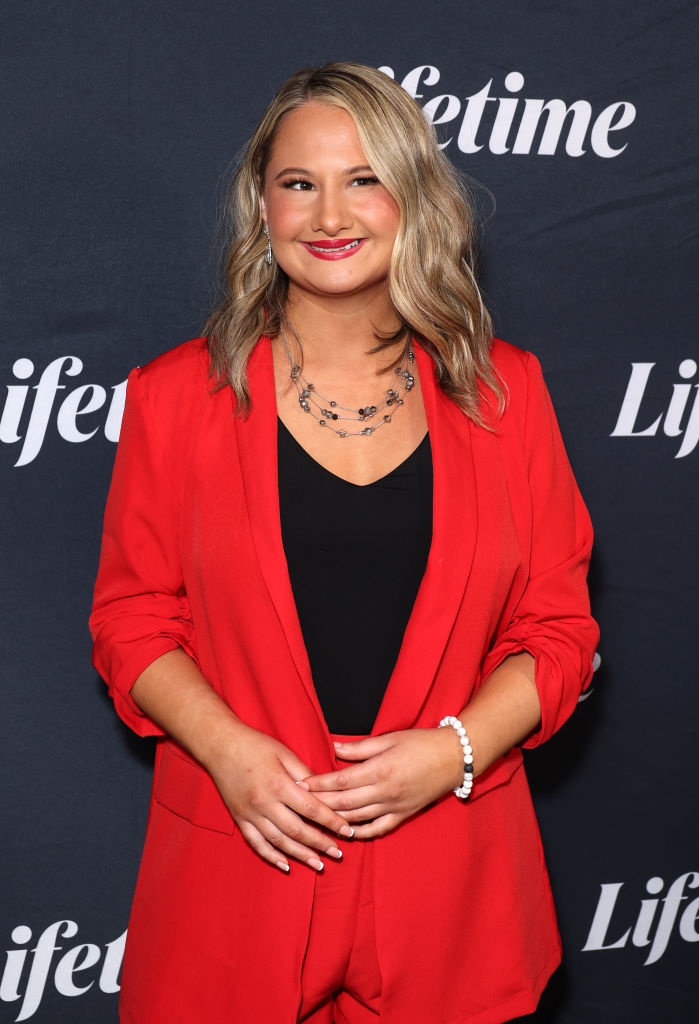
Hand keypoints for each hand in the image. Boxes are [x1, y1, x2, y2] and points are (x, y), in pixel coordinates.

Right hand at [206, 725, 354, 872]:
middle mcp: (265, 803)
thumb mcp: (284, 753)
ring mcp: (251, 814)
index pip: (312, 809)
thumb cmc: (255, 745)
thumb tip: (324, 791)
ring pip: (279, 841)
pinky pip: (257, 843)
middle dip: (320, 844)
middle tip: (338, 853)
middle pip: (298, 830)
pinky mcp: (240, 819)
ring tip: (318, 864)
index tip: (347, 832)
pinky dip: (271, 856)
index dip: (331, 822)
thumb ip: (305, 774)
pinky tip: (286, 865)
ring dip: (300, 855)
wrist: (220, 746)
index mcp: (279, 785)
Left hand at [301, 728, 464, 838]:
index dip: (319, 784)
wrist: (454, 757)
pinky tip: (347, 834)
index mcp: (380, 770)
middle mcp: (385, 792)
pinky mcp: (403, 815)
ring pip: (357, 819)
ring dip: (334, 820)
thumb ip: (360, 748)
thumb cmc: (421, 743)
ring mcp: (394, 807)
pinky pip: (378, 829)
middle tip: (298, 804)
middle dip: (319, 804)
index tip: (302, 784)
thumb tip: (334, 748)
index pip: (341, 781)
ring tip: (314, 820)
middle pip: (344, 802)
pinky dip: (361, 833)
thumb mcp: (390, 739)